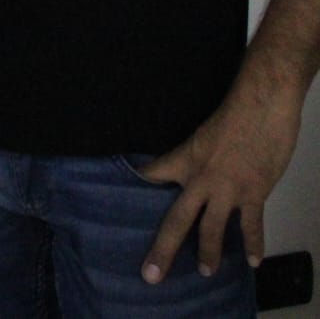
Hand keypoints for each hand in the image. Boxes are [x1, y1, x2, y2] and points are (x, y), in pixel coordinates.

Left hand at [137, 75, 302, 281]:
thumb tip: (198, 172)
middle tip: (150, 275)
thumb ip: (198, 156)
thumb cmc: (234, 114)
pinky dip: (254, 245)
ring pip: (211, 230)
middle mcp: (199, 179)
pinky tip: (253, 262)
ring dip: (207, 253)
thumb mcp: (204, 134)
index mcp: (184, 160)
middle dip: (162, 249)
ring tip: (204, 272)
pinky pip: (251, 226)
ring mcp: (226, 190)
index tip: (119, 197)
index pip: (151, 176)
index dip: (136, 185)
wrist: (261, 107)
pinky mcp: (253, 193)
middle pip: (175, 220)